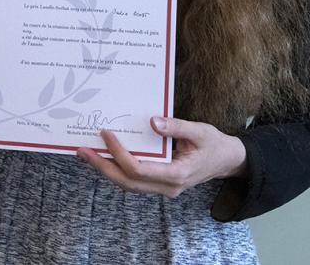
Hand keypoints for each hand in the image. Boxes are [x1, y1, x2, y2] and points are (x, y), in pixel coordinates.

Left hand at [77, 116, 246, 198]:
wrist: (228, 161)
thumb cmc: (214, 144)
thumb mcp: (199, 131)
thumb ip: (176, 127)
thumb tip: (152, 121)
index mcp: (177, 175)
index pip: (138, 169)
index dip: (118, 153)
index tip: (106, 134)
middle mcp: (167, 187)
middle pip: (127, 182)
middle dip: (102, 167)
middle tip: (82, 150)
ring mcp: (163, 188)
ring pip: (128, 185)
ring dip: (106, 170)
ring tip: (86, 154)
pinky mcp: (159, 184)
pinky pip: (133, 181)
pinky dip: (116, 170)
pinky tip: (104, 158)